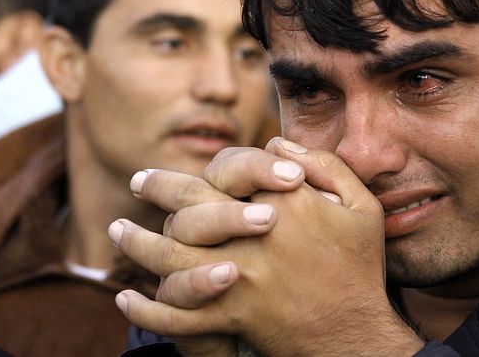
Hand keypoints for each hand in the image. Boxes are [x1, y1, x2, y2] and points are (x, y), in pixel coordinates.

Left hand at [112, 141, 423, 354]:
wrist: (356, 335)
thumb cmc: (359, 267)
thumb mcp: (362, 207)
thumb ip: (323, 165)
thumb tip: (278, 142)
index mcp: (286, 203)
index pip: (238, 168)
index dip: (220, 163)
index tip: (210, 160)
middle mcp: (254, 236)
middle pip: (192, 203)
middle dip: (159, 188)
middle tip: (138, 181)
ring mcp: (238, 278)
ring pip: (172, 256)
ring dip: (137, 243)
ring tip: (116, 230)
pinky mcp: (230, 315)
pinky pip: (177, 314)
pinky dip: (148, 308)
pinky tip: (126, 297)